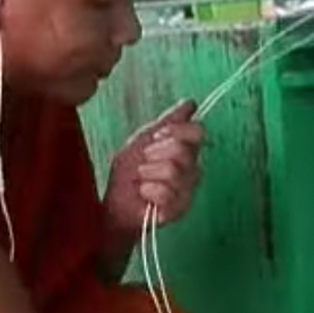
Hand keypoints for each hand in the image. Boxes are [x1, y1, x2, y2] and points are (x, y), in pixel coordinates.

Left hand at [104, 99, 204, 234]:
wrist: (116, 203)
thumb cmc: (129, 174)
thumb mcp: (143, 141)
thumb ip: (167, 123)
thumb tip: (190, 103)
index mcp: (185, 150)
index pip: (197, 131)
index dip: (176, 131)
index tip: (156, 136)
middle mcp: (192, 169)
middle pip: (182, 150)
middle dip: (155, 154)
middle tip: (143, 163)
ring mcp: (188, 190)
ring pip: (173, 171)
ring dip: (148, 174)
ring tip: (141, 180)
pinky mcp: (179, 209)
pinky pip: (166, 192)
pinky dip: (148, 191)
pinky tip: (144, 195)